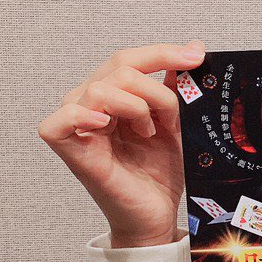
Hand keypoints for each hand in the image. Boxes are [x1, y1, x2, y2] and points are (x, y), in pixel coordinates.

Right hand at [38, 42, 207, 247]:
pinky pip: (65, 116)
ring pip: (103, 88)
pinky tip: (108, 127)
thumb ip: (175, 88)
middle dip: (156, 90)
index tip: (196, 56)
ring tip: (148, 133)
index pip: (129, 59)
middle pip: (120, 67)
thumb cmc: (159, 173)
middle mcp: (89, 102)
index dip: (162, 53)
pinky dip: (88, 116)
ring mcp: (76, 123)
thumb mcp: (176, 123)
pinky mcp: (67, 146)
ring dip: (137, 108)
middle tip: (172, 118)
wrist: (156, 213)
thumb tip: (191, 48)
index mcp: (112, 94)